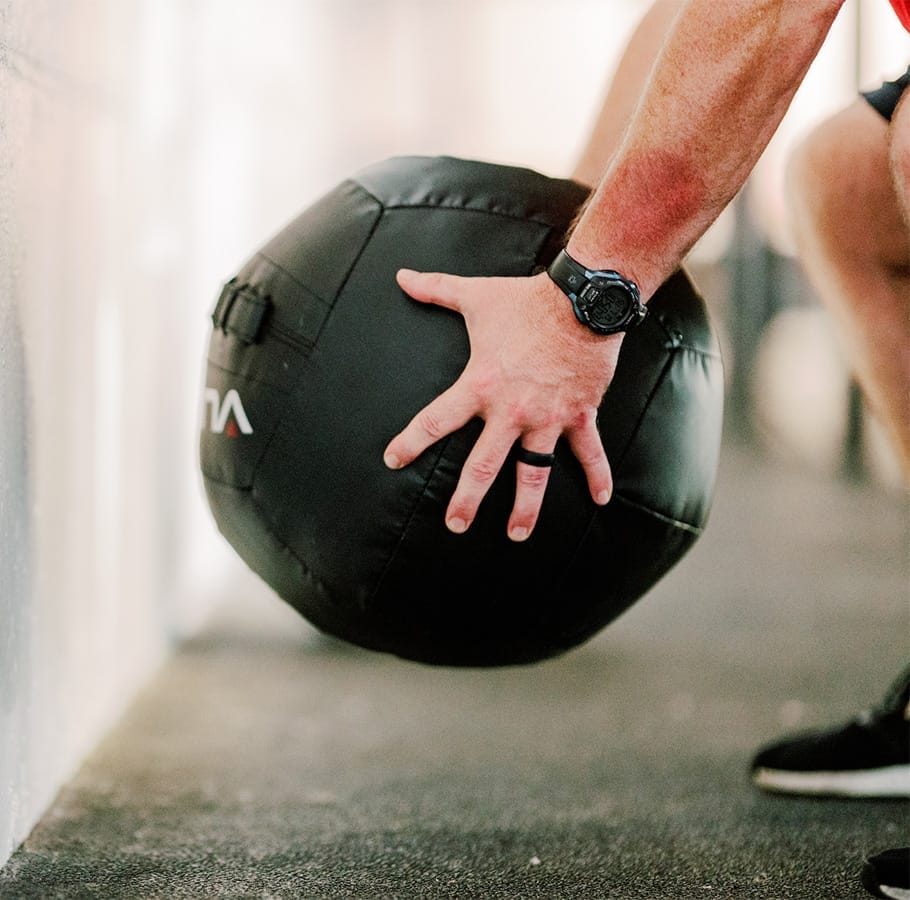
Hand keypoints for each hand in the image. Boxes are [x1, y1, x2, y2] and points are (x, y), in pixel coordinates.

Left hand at [383, 268, 620, 541]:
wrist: (582, 298)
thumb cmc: (525, 299)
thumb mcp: (476, 295)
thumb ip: (435, 289)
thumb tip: (401, 276)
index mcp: (479, 385)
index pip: (436, 420)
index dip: (411, 441)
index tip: (393, 460)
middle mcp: (510, 411)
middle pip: (483, 465)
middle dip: (467, 498)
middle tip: (455, 525)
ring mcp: (547, 418)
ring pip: (534, 473)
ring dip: (526, 507)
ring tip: (516, 533)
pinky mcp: (579, 414)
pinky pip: (589, 453)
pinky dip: (598, 476)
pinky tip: (601, 501)